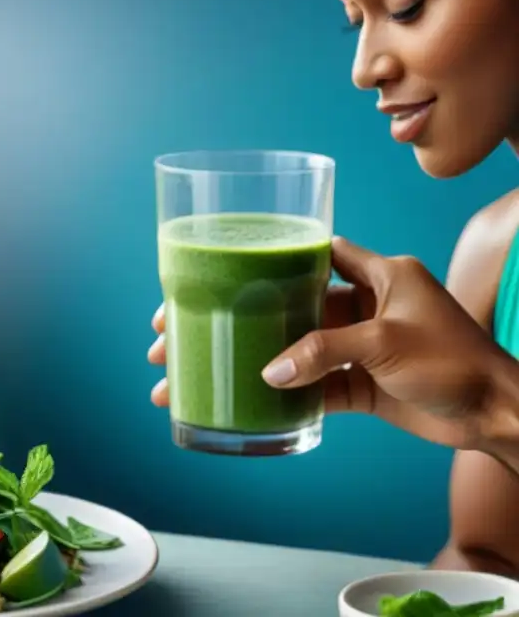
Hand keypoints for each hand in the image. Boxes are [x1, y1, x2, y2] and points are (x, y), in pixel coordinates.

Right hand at [147, 236, 511, 450]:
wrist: (496, 416)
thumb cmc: (458, 362)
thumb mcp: (386, 343)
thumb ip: (325, 350)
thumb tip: (269, 371)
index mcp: (378, 274)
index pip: (316, 252)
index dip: (271, 255)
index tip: (222, 263)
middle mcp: (364, 304)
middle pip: (286, 304)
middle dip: (238, 317)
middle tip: (180, 329)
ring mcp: (359, 345)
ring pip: (291, 347)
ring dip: (251, 359)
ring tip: (193, 372)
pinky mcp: (360, 383)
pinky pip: (311, 384)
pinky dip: (283, 393)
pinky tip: (245, 399)